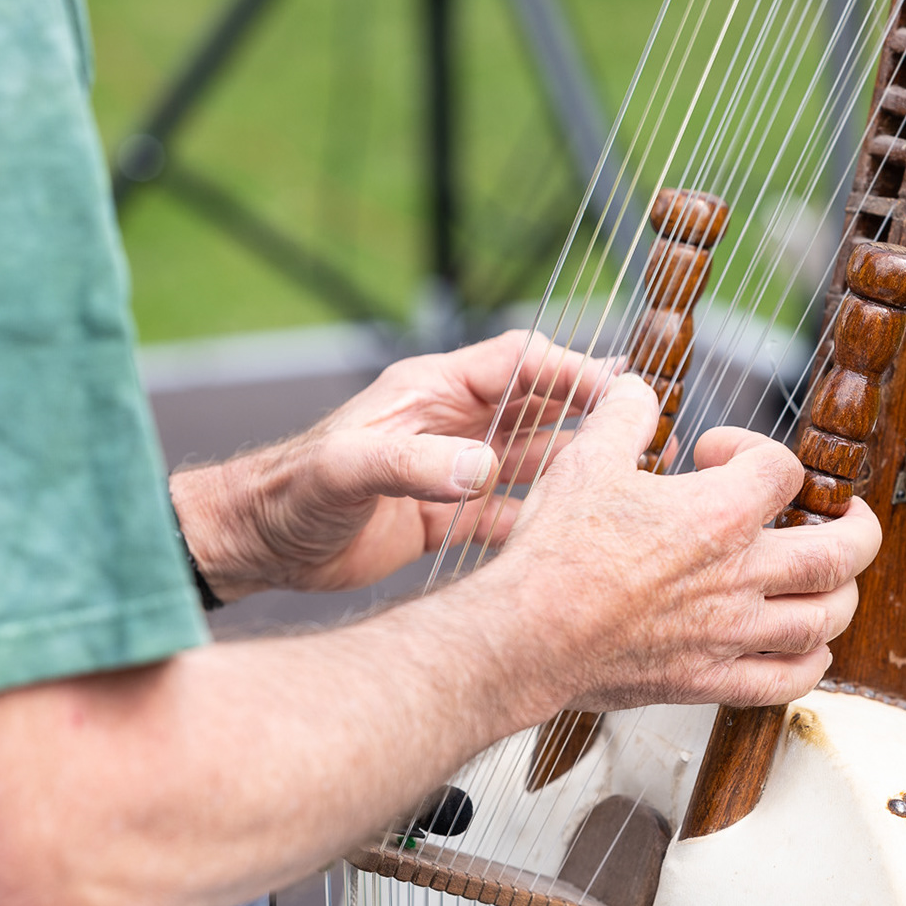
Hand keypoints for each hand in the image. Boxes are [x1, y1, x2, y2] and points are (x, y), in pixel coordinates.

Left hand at [171, 331, 614, 598]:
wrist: (256, 545)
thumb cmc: (290, 494)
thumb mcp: (348, 470)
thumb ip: (414, 464)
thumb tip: (482, 468)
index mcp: (431, 390)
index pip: (520, 361)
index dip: (572, 369)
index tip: (620, 389)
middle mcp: (450, 423)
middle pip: (540, 404)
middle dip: (593, 411)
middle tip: (650, 427)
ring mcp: (452, 469)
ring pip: (533, 459)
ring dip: (578, 467)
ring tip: (630, 479)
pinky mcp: (446, 517)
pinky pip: (511, 512)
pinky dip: (545, 520)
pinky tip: (577, 536)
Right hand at [483, 374, 881, 713]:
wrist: (528, 634)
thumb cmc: (556, 553)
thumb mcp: (586, 458)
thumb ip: (623, 414)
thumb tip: (635, 388)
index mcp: (719, 513)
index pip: (783, 469)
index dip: (756, 448)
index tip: (720, 454)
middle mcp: (740, 574)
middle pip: (841, 551)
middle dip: (857, 528)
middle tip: (849, 517)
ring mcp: (731, 632)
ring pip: (827, 618)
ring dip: (840, 595)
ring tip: (830, 580)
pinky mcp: (710, 679)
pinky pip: (788, 680)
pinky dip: (811, 663)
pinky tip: (805, 648)